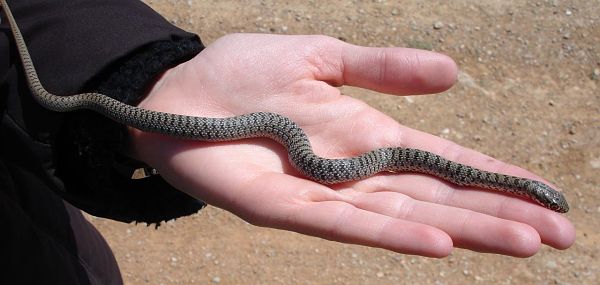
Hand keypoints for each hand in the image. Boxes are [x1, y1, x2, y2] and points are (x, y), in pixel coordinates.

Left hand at [130, 34, 574, 256]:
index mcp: (370, 133)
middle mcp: (358, 170)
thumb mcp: (322, 55)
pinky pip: (347, 225)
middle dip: (497, 215)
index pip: (445, 160)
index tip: (546, 195)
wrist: (177, 91)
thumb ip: (383, 68)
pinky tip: (438, 244)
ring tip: (523, 242)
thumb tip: (453, 75)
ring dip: (463, 231)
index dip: (494, 177)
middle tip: (560, 235)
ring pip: (404, 217)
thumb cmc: (243, 74)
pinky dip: (392, 236)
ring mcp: (326, 193)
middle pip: (437, 197)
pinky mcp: (288, 209)